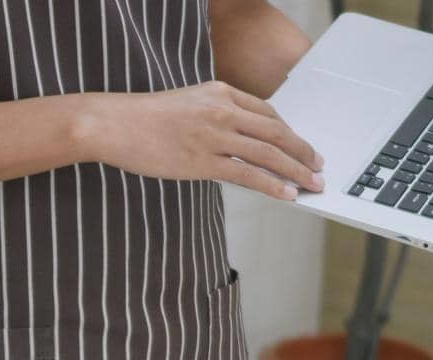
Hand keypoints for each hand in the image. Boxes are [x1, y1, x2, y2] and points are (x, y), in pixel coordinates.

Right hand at [78, 81, 323, 199]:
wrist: (113, 124)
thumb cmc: (142, 119)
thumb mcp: (185, 105)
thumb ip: (212, 117)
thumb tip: (234, 143)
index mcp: (220, 92)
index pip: (267, 112)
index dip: (289, 133)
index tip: (300, 147)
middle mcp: (223, 110)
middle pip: (277, 132)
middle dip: (303, 151)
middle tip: (319, 166)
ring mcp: (214, 135)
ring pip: (268, 153)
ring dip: (296, 170)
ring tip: (312, 184)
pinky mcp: (203, 160)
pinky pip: (247, 173)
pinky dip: (272, 184)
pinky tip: (287, 194)